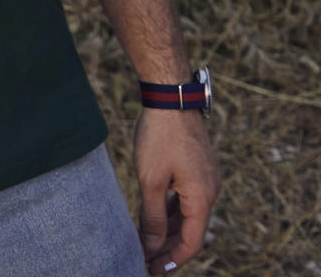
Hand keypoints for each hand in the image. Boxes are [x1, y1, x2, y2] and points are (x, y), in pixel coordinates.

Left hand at [134, 108, 220, 273]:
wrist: (170, 96)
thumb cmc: (159, 136)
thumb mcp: (151, 179)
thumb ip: (153, 215)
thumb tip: (151, 244)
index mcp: (202, 198)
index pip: (191, 242)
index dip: (172, 259)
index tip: (152, 269)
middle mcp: (210, 191)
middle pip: (190, 229)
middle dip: (168, 246)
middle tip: (145, 259)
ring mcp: (206, 178)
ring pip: (188, 213)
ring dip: (169, 228)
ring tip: (146, 241)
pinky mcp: (198, 166)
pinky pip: (187, 197)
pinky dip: (172, 209)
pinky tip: (156, 215)